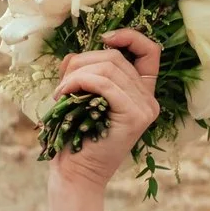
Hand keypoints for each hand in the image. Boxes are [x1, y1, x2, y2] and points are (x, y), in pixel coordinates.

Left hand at [52, 29, 162, 189]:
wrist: (76, 173)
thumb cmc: (75, 137)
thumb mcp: (79, 97)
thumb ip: (82, 74)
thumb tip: (72, 55)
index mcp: (140, 91)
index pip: (149, 51)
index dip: (129, 37)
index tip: (104, 38)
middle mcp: (148, 98)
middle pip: (116, 58)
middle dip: (81, 63)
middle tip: (62, 85)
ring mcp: (145, 107)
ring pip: (109, 68)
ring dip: (75, 75)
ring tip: (60, 93)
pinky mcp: (135, 116)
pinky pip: (105, 84)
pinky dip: (79, 82)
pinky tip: (64, 95)